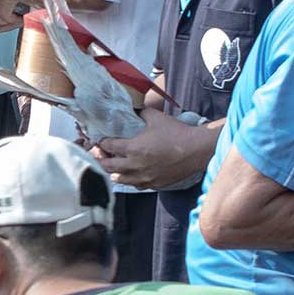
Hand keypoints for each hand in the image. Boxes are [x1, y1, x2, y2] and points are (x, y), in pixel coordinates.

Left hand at [90, 114, 212, 189]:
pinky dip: (129, 179)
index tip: (99, 141)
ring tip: (111, 167)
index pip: (109, 146)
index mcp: (133, 148)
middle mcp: (135, 165)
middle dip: (100, 159)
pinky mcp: (154, 184)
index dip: (101, 143)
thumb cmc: (176, 132)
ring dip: (113, 172)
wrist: (195, 150)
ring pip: (119, 179)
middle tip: (98, 155)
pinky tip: (130, 175)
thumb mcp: (156, 118)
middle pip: (108, 166)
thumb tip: (133, 109)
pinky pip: (135, 185)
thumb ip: (141, 113)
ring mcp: (144, 177)